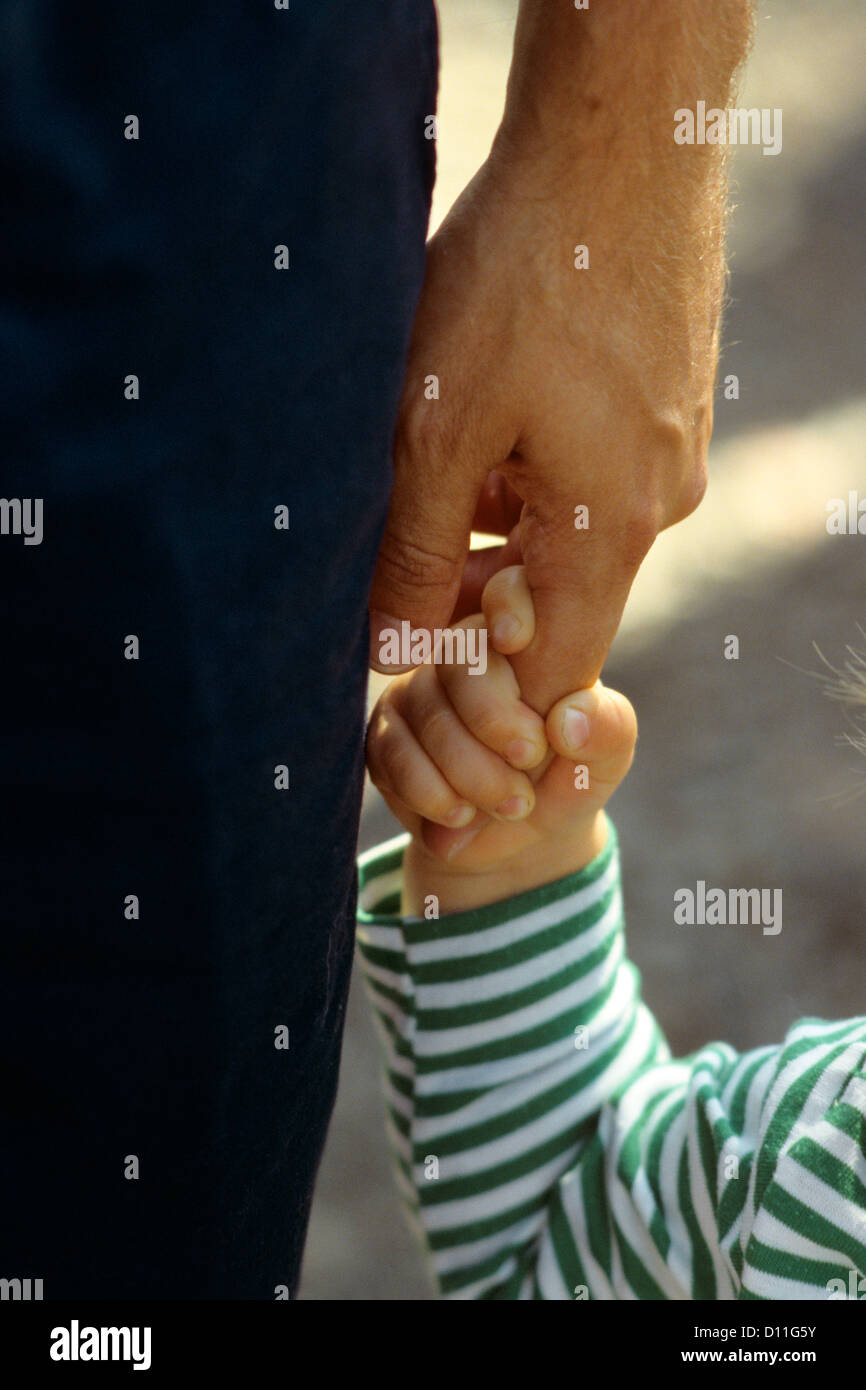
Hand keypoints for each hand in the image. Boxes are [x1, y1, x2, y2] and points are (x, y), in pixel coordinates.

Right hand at [366, 566, 636, 914]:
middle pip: (458, 657)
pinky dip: (428, 789)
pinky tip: (460, 816)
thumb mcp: (605, 759)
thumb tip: (568, 720)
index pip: (508, 592)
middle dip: (492, 716)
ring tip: (509, 806)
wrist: (520, 840)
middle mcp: (464, 649)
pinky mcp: (385, 732)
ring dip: (467, 768)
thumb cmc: (568, 778)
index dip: (509, 605)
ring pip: (424, 708)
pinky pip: (391, 750)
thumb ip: (607, 730)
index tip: (518, 640)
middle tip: (528, 761)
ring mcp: (419, 687)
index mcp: (524, 633)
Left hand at [369, 0, 748, 714]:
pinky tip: (485, 415)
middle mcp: (656, 502)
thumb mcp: (438, 429)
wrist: (620, 141)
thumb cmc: (523, 278)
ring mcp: (666, 450)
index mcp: (611, 528)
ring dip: (497, 524)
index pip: (557, 668)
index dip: (486, 682)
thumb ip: (416, 550)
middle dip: (474, 594)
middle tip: (399, 551)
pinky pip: (591, 474)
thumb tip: (392, 645)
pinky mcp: (662, 404)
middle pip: (559, 599)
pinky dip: (532, 472)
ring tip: (434, 457)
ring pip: (568, 531)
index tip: (421, 656)